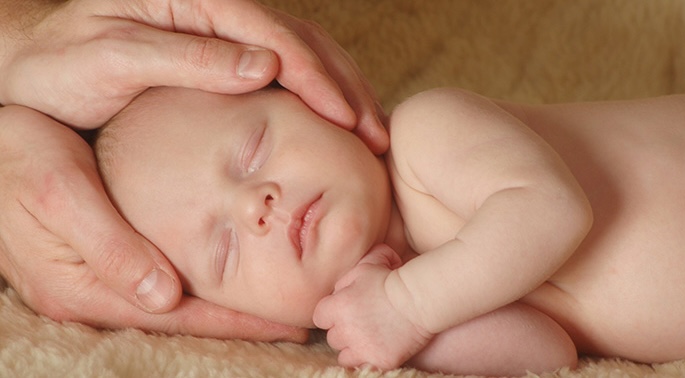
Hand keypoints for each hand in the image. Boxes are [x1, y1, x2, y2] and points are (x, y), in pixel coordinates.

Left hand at [0, 0, 387, 152]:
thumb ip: (189, 58)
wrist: (31, 67)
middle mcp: (217, 9)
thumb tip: (265, 68)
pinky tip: (334, 124)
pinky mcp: (223, 54)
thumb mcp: (114, 58)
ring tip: (371, 133)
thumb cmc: (62, 64)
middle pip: (302, 42)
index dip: (318, 80)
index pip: (275, 37)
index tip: (349, 121)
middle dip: (345, 89)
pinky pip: (285, 69)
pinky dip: (318, 96)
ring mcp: (223, 30)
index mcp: (195, 0)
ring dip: (342, 93)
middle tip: (377, 136)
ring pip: (303, 54)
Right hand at [0, 105, 306, 341]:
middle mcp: (89, 299)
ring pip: (173, 306)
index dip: (237, 322)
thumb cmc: (18, 160)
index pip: (178, 317)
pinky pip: (157, 285)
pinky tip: (225, 277)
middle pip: (180, 320)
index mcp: (83, 288)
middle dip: (239, 321)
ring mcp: (92, 286)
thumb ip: (110, 245)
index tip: (289, 324)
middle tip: (298, 318)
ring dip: (222, 306)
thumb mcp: (58, 192)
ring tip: (275, 304)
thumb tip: (164, 296)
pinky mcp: (97, 267)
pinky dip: (197, 287)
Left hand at [313, 244, 431, 369]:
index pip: (320, 318)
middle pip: (332, 338)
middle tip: (360, 322)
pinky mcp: (379, 361)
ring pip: (344, 355)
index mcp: (337, 307)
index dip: (331, 314)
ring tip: (367, 338)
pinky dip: (368, 358)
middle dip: (343, 330)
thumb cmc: (390, 278)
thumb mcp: (364, 267)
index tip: (344, 311)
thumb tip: (340, 289)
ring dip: (352, 348)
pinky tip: (378, 347)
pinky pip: (364, 365)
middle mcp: (345, 330)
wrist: (419, 298)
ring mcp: (362, 348)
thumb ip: (345, 279)